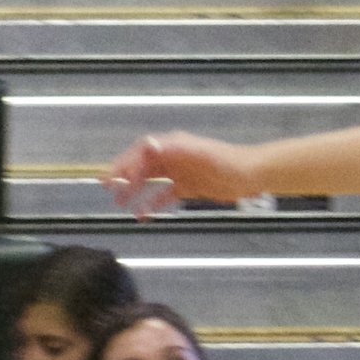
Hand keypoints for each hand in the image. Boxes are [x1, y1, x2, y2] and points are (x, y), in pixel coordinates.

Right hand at [101, 130, 260, 216]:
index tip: (116, 179)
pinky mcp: (189, 187)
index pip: (142, 151)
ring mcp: (180, 172)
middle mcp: (173, 157)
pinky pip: (165, 195)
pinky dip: (153, 204)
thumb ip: (176, 148)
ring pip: (151, 180)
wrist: (252, 175)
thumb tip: (148, 143)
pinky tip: (143, 216)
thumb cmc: (227, 163)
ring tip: (119, 203)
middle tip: (107, 188)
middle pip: (142, 164)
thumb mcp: (201, 154)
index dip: (127, 163)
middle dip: (123, 175)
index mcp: (174, 146)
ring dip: (134, 190)